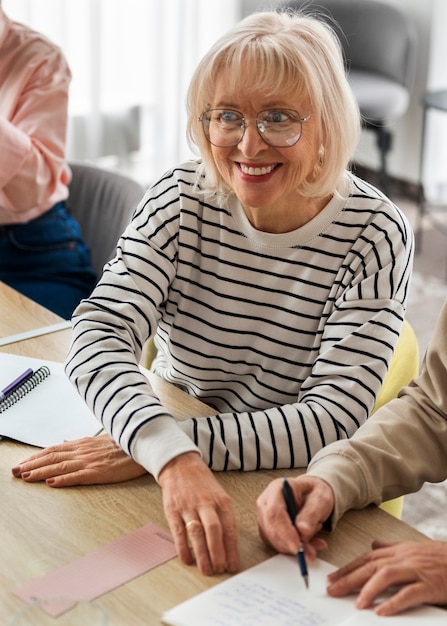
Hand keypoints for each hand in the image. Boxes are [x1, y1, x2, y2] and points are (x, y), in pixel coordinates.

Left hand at [11, 434, 146, 486]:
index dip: (36, 456)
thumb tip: (63, 441)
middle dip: (32, 465)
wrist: (144, 445)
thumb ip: (80, 443)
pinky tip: (52, 483)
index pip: (54, 449)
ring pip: (60, 467)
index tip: (22, 463)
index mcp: (83, 444)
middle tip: (15, 472)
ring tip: (26, 477)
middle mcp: (83, 451)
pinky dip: (64, 479)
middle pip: (52, 458)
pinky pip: (78, 476)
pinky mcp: (100, 472)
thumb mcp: (99, 440)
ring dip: (41, 472)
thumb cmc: (123, 445)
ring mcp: (91, 461)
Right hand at [158, 451, 238, 575]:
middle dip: (218, 553)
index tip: (232, 566)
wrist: (180, 465)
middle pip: (214, 531)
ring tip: (206, 570)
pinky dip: (182, 547)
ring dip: (202, 554)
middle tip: (220, 570)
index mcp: (222, 501)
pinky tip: (187, 559)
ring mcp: (189, 507)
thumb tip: (229, 546)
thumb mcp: (219, 495)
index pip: (229, 528)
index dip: (231, 549)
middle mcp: (206, 504)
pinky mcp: (173, 510)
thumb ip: (224, 517)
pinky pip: (178, 531)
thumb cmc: (202, 484)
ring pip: (197, 533)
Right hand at [256, 475, 331, 559]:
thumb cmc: (314, 493)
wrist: (313, 496)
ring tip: (312, 546)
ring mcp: (265, 516)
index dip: (284, 531)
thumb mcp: (320, 499)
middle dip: (288, 544)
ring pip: (272, 539)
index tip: (297, 546)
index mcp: (277, 489)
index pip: (274, 512)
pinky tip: (307, 546)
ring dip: (292, 549)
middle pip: (269, 527)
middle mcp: (267, 502)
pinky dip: (292, 550)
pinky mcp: (268, 529)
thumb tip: (302, 530)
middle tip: (308, 552)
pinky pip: (276, 545)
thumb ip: (311, 514)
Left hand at [327, 539, 446, 615]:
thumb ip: (392, 548)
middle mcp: (404, 557)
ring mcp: (417, 570)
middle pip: (371, 566)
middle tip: (333, 590)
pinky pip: (408, 593)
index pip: (368, 558)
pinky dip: (393, 602)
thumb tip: (373, 545)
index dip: (349, 567)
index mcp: (399, 550)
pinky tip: (381, 611)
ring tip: (356, 604)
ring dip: (368, 590)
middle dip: (349, 578)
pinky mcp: (429, 585)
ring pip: (386, 576)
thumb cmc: (440, 558)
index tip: (333, 578)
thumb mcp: (414, 548)